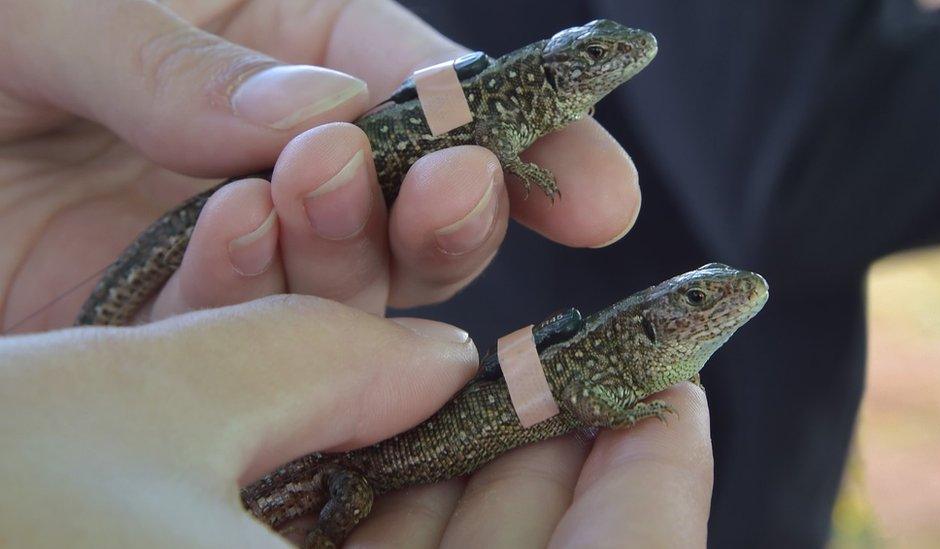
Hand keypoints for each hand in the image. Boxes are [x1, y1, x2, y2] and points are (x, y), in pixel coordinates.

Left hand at [0, 0, 641, 330]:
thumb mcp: (61, 3)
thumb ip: (179, 61)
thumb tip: (322, 114)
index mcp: (289, 47)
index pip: (430, 90)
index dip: (524, 135)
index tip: (594, 189)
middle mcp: (281, 159)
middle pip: (414, 213)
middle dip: (453, 209)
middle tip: (454, 183)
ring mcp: (228, 250)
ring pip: (348, 288)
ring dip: (354, 251)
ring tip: (309, 184)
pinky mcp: (158, 323)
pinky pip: (232, 332)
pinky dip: (246, 295)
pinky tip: (231, 230)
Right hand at [0, 296, 711, 547]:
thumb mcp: (130, 410)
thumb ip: (307, 359)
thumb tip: (429, 356)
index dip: (651, 478)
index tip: (670, 382)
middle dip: (557, 464)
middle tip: (579, 357)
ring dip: (460, 477)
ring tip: (482, 371)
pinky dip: (373, 507)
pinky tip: (378, 422)